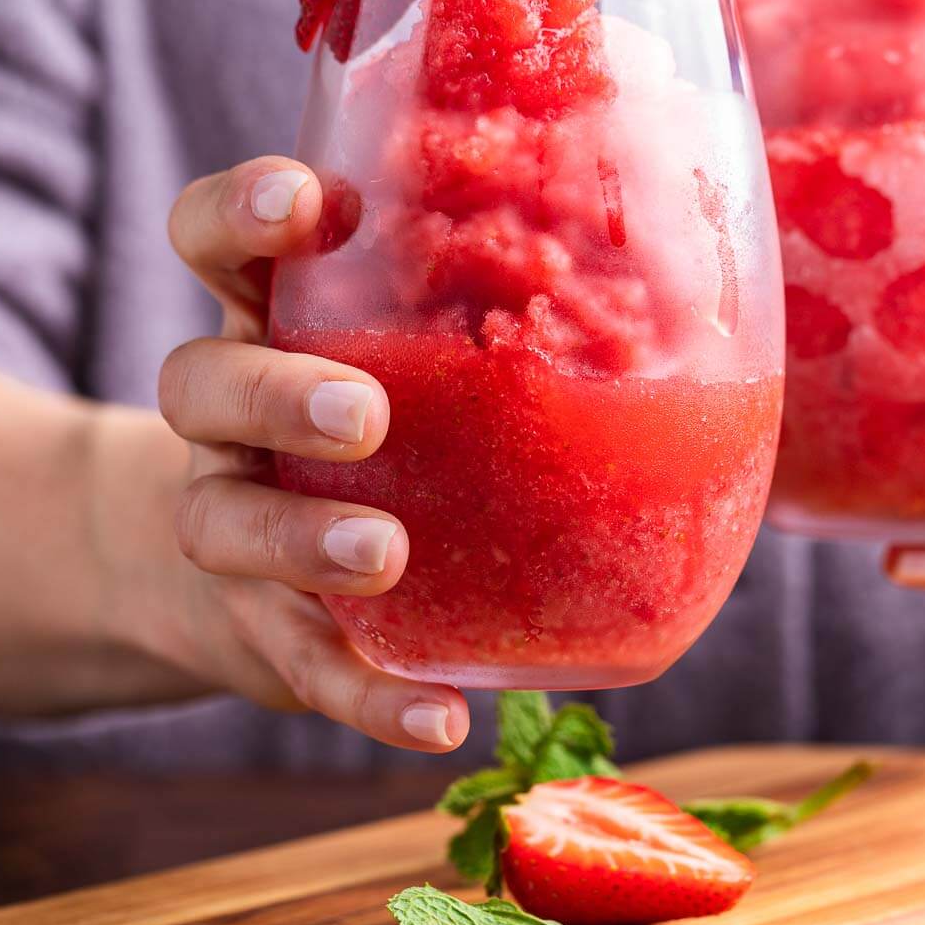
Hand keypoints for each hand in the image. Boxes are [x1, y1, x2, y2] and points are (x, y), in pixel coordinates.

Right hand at [155, 157, 468, 749]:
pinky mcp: (265, 632)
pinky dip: (368, 697)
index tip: (311, 202)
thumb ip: (517, 317)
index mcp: (280, 323)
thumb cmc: (403, 436)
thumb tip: (722, 292)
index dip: (244, 213)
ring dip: (298, 539)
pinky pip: (302, 665)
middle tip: (364, 413)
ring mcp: (237, 524)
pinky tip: (439, 722)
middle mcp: (236, 418)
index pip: (221, 244)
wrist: (284, 570)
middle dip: (277, 390)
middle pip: (202, 380)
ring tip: (382, 554)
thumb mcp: (433, 356)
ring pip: (218, 521)